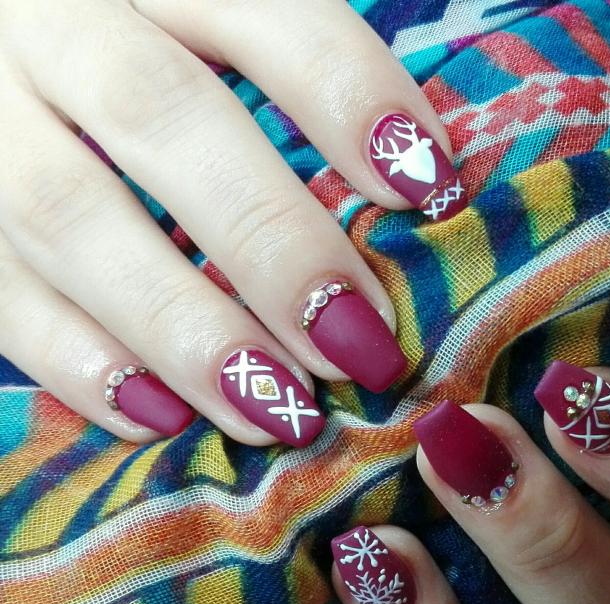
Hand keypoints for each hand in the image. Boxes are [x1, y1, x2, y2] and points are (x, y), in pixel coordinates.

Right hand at [0, 0, 463, 444]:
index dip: (348, 93)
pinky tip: (161, 419)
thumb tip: (407, 194)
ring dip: (186, 331)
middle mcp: (49, 21)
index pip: (261, 7)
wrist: (2, 56)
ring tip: (279, 413)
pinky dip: (78, 365)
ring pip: (69, 217)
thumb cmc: (136, 57)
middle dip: (273, 244)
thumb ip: (286, 87)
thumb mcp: (198, 32)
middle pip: (162, 116)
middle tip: (357, 346)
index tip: (429, 189)